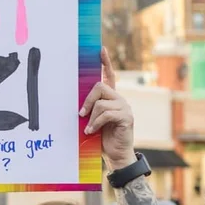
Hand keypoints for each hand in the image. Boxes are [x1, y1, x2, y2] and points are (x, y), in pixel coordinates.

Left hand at [80, 48, 135, 169]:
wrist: (116, 155)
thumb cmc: (102, 138)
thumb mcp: (93, 120)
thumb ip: (90, 109)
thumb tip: (77, 104)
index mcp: (111, 98)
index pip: (110, 76)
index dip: (106, 62)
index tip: (101, 49)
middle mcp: (119, 99)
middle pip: (100, 87)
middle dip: (88, 100)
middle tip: (81, 114)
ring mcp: (124, 107)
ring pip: (101, 102)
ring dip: (91, 117)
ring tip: (88, 129)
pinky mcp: (127, 117)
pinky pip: (106, 114)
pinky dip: (95, 123)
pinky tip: (91, 131)